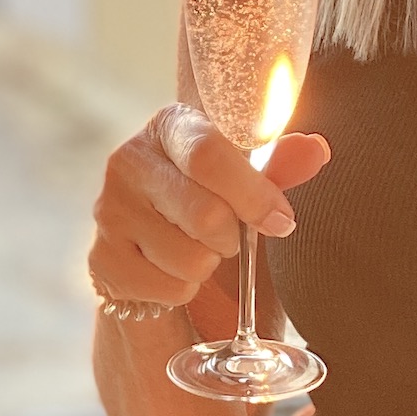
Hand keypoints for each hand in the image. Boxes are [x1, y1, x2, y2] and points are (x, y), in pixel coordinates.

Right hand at [89, 103, 330, 308]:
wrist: (158, 245)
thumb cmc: (214, 199)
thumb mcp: (247, 180)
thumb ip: (281, 166)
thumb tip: (317, 150)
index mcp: (170, 125)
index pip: (209, 154)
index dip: (253, 194)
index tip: (282, 221)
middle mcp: (128, 159)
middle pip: (204, 214)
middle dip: (232, 237)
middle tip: (229, 235)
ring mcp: (108, 210)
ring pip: (189, 259)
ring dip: (208, 265)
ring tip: (196, 248)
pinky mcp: (99, 259)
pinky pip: (168, 290)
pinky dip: (184, 290)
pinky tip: (172, 268)